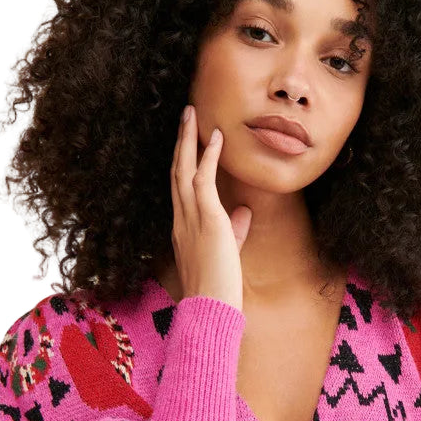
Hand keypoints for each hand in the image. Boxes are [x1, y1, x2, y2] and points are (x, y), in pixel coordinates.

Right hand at [170, 105, 251, 311]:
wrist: (212, 307)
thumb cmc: (218, 286)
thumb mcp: (228, 252)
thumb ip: (234, 230)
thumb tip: (243, 212)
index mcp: (183, 227)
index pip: (180, 187)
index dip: (183, 162)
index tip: (189, 141)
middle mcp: (181, 219)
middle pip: (176, 171)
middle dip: (181, 142)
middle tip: (186, 116)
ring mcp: (191, 218)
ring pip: (183, 169)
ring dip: (189, 140)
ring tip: (193, 114)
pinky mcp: (207, 219)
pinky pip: (203, 179)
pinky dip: (209, 156)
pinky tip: (216, 138)